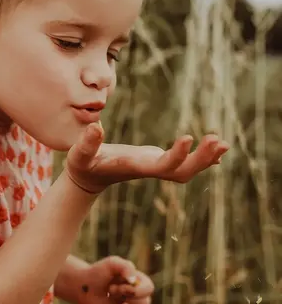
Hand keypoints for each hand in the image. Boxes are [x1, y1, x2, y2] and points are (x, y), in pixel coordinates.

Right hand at [66, 123, 228, 192]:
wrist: (89, 176)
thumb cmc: (83, 165)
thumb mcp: (80, 154)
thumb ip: (87, 143)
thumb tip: (97, 127)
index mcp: (135, 167)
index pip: (161, 166)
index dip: (177, 156)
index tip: (189, 137)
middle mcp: (149, 169)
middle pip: (182, 172)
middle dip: (201, 159)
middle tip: (217, 141)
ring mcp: (154, 167)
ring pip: (186, 169)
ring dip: (205, 158)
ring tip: (223, 143)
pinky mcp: (156, 161)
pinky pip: (183, 164)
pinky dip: (202, 158)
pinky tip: (217, 152)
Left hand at [75, 256, 166, 303]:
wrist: (83, 286)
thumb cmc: (99, 272)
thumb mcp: (112, 263)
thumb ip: (125, 266)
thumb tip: (134, 281)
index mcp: (139, 282)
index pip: (149, 288)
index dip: (135, 288)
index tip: (120, 282)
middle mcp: (138, 297)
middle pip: (145, 302)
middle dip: (127, 295)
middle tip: (112, 290)